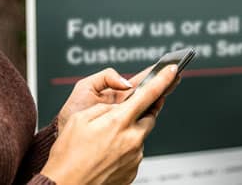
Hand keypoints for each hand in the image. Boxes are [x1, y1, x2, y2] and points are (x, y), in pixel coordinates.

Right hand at [40, 65, 177, 184]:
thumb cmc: (68, 156)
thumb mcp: (80, 119)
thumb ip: (105, 108)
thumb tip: (117, 108)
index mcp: (119, 121)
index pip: (149, 94)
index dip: (163, 79)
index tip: (173, 70)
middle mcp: (131, 139)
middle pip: (149, 116)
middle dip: (141, 111)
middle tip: (124, 113)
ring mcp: (134, 157)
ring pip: (140, 136)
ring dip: (129, 133)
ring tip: (104, 142)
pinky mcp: (133, 171)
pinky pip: (134, 153)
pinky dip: (124, 149)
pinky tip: (106, 154)